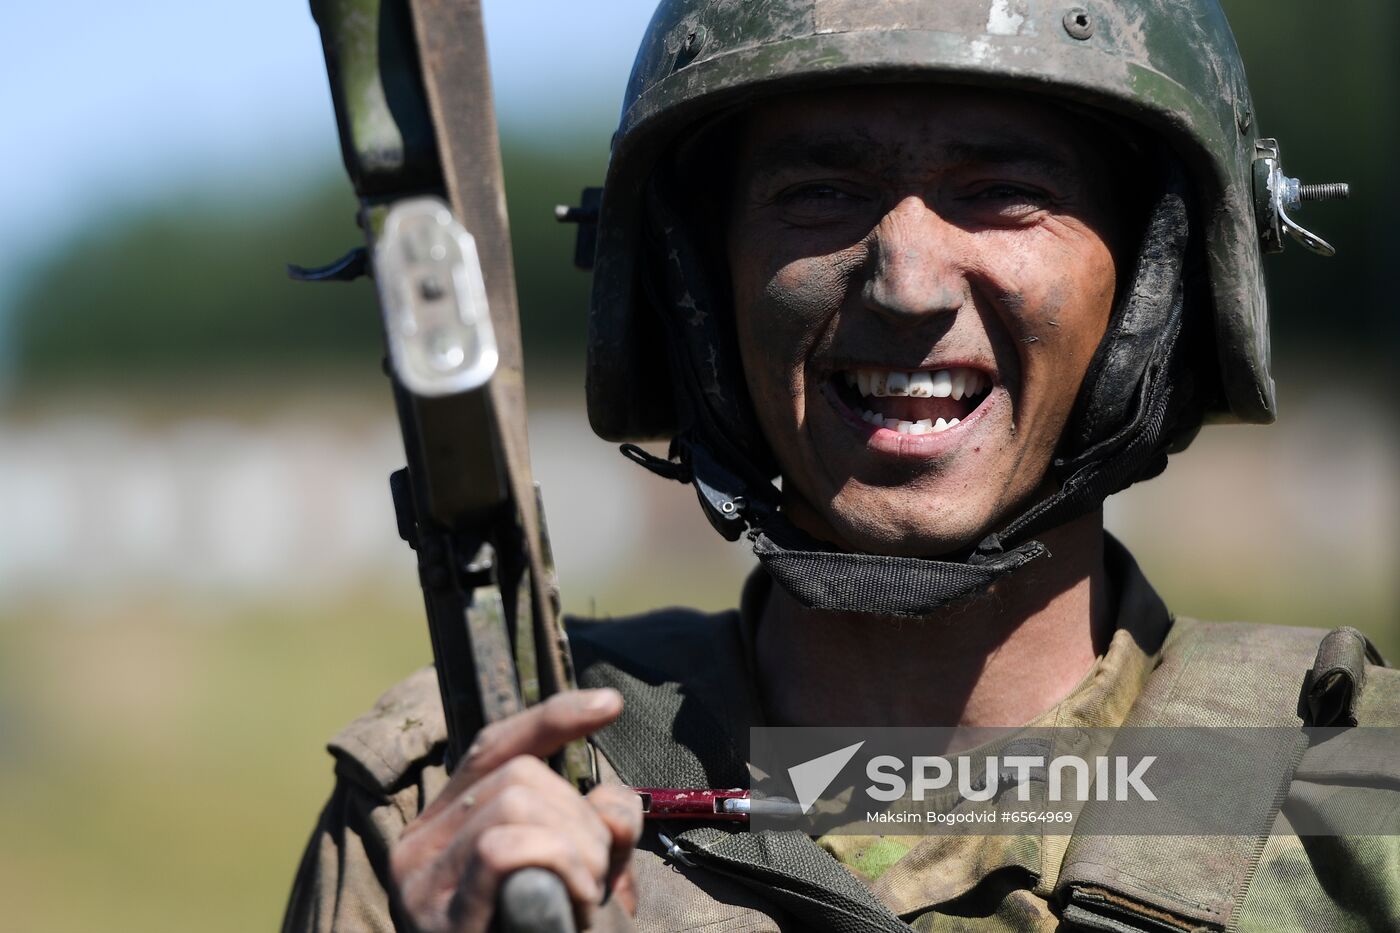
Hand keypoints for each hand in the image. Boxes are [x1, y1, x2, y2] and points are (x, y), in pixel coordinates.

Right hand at [390, 688, 640, 932]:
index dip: (552, 718)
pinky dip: (556, 860)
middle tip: (599, 873)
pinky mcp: (435, 915)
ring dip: (577, 842)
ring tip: (588, 892)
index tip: (610, 705)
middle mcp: (418, 847)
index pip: (492, 747)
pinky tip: (577, 898)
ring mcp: (419, 882)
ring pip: (515, 801)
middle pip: (519, 774)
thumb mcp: (578, 880)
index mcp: (446, 830)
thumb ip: (594, 831)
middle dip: (580, 814)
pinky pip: (503, 847)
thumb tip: (613, 800)